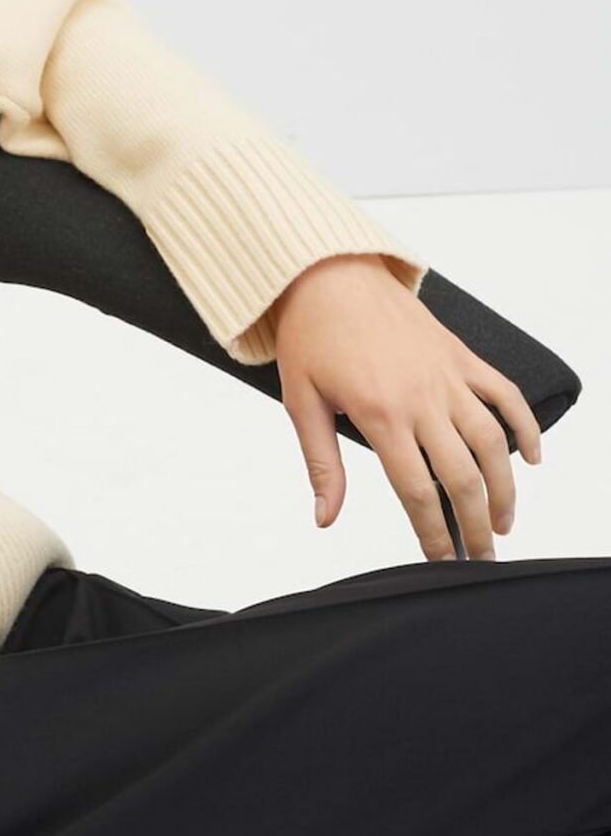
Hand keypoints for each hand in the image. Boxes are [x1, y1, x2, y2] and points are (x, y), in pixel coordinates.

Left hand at [267, 254, 542, 560]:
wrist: (330, 275)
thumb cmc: (312, 336)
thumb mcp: (302, 404)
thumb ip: (322, 464)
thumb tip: (325, 517)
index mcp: (381, 414)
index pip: (416, 490)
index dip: (432, 533)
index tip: (440, 561)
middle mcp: (424, 397)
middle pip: (463, 475)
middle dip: (474, 525)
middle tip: (480, 558)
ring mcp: (449, 375)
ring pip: (492, 441)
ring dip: (504, 487)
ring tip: (502, 523)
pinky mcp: (462, 356)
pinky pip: (505, 394)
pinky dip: (525, 425)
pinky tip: (533, 458)